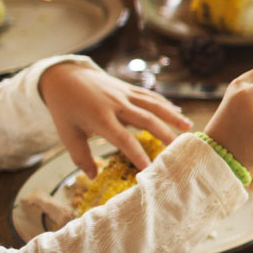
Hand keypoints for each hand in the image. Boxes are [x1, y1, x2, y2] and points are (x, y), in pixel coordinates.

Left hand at [39, 62, 193, 175]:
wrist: (64, 76)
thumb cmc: (65, 108)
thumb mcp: (67, 133)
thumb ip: (80, 156)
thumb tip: (93, 176)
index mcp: (99, 118)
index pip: (123, 139)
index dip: (137, 154)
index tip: (149, 168)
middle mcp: (115, 104)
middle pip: (145, 119)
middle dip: (164, 133)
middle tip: (178, 148)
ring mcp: (123, 93)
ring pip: (152, 104)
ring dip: (171, 115)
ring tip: (188, 127)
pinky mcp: (128, 88)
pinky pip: (150, 96)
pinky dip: (165, 104)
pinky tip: (177, 112)